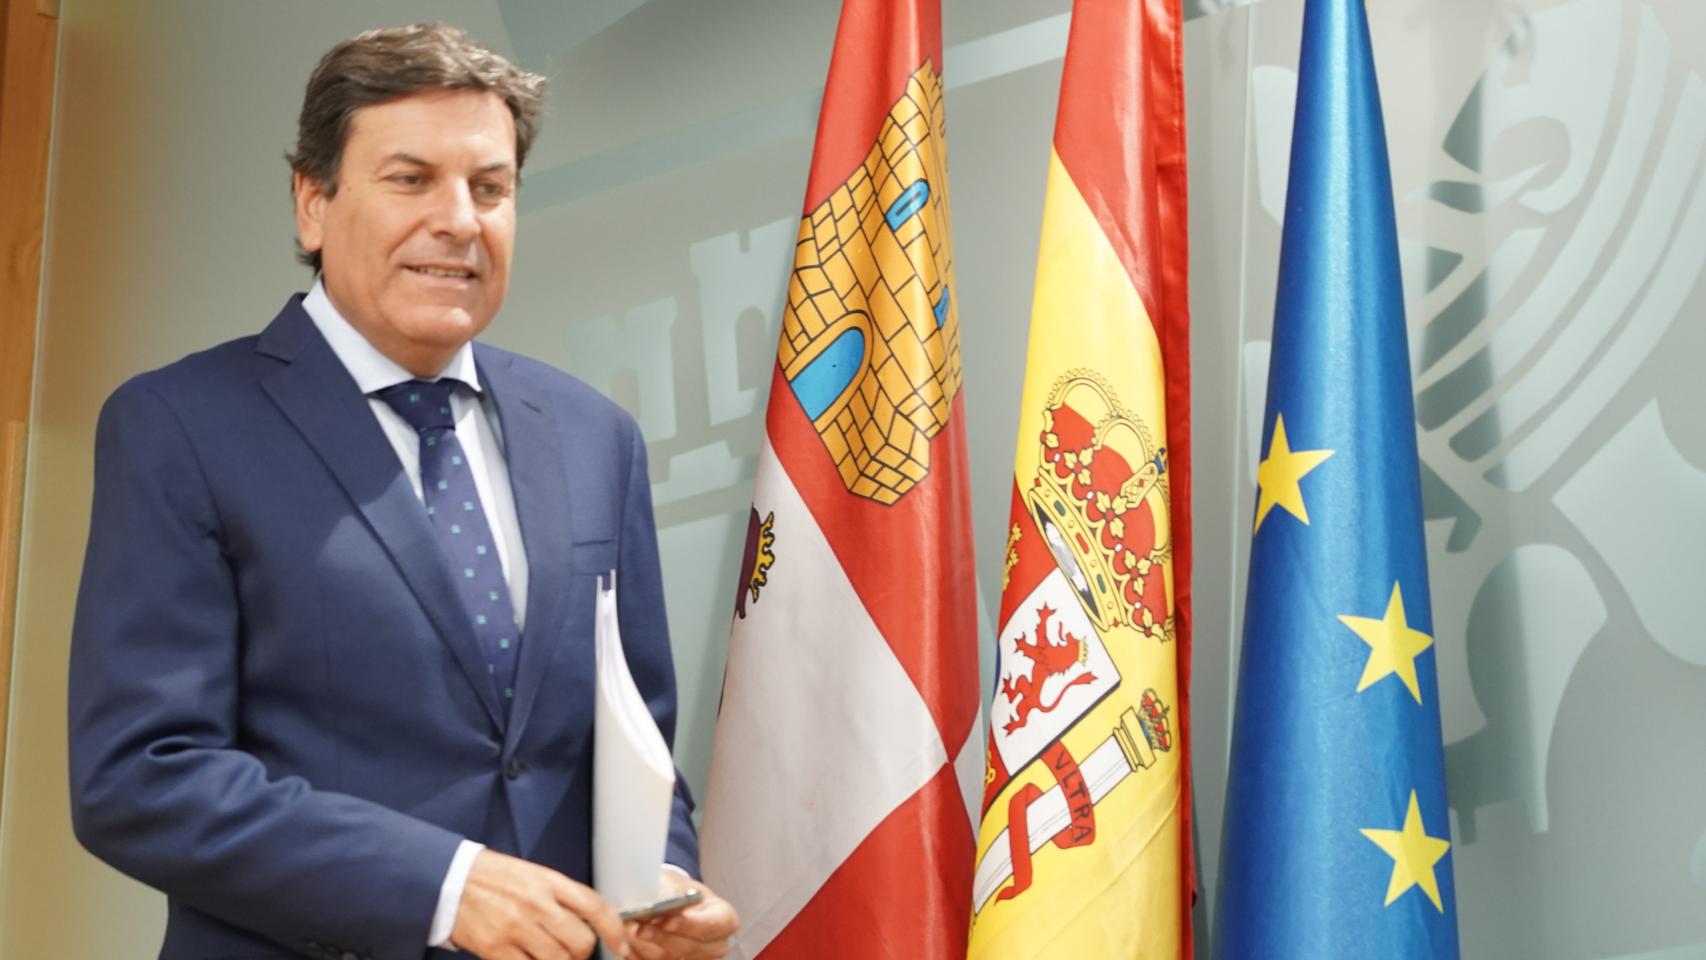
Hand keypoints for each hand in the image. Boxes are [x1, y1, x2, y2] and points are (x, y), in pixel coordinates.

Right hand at [451, 849, 628, 959]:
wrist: (451, 880)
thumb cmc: (495, 878)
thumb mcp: (534, 875)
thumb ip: (562, 897)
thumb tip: (590, 922)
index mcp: (549, 881)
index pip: (595, 906)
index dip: (615, 929)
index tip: (622, 945)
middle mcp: (536, 904)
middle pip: (581, 941)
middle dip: (584, 953)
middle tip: (575, 952)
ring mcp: (516, 929)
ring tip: (553, 956)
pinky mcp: (496, 950)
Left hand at [628, 870, 738, 959]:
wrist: (667, 901)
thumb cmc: (676, 890)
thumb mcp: (674, 881)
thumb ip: (669, 892)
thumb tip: (658, 901)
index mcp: (724, 918)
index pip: (714, 925)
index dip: (690, 925)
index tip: (667, 920)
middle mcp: (715, 944)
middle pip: (691, 948)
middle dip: (662, 937)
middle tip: (640, 926)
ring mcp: (696, 959)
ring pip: (669, 958)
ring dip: (645, 946)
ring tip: (629, 930)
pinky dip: (638, 954)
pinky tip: (628, 941)